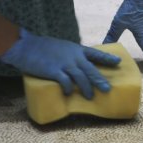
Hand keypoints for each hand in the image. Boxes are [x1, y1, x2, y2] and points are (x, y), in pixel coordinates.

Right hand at [0, 28, 120, 98]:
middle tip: (107, 89)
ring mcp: (64, 63)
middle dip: (100, 80)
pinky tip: (69, 93)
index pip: (95, 53)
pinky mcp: (54, 71)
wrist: (24, 45)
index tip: (118, 62)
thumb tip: (79, 65)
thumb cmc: (42, 46)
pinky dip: (69, 88)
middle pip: (91, 70)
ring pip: (81, 77)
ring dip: (86, 88)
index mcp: (76, 49)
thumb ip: (71, 55)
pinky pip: (65, 82)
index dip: (107, 58)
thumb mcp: (62, 47)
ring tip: (90, 96)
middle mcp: (73, 56)